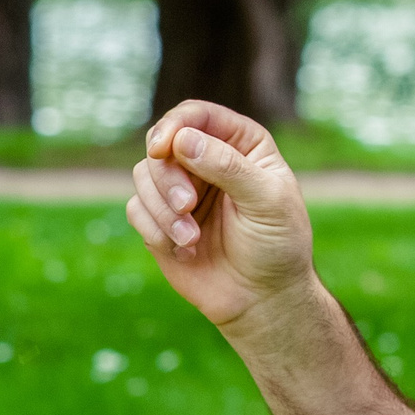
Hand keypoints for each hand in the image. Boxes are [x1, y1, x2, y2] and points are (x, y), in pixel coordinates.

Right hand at [125, 101, 314, 328]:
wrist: (263, 299)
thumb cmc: (277, 246)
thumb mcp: (267, 201)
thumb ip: (228, 166)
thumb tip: (182, 140)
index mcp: (240, 143)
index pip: (197, 115)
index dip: (175, 125)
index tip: (162, 149)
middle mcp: (206, 160)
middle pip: (162, 143)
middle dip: (168, 177)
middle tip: (187, 207)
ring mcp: (181, 189)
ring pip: (143, 174)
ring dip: (162, 209)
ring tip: (190, 239)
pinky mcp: (161, 220)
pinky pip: (136, 209)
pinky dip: (155, 230)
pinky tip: (184, 251)